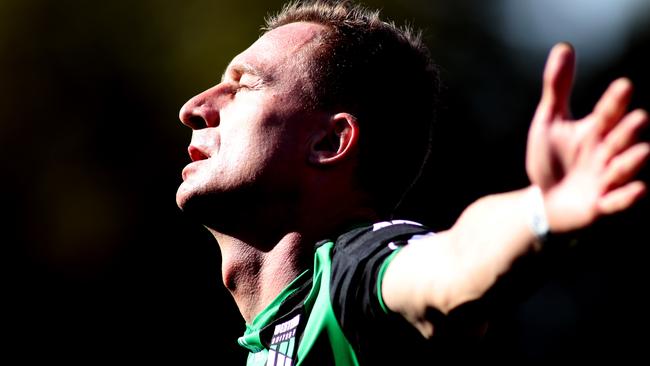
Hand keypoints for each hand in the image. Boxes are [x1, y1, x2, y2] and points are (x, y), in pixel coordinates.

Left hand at [526, 43, 648, 232]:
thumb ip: (558, 87)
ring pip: (625, 168)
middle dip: (629, 131)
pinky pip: (618, 201)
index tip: (623, 86)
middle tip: (636, 120)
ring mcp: (606, 179)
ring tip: (641, 151)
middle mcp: (607, 152)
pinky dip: (627, 197)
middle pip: (623, 138)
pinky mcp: (601, 204)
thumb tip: (564, 47)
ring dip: (631, 162)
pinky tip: (638, 189)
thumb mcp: (549, 121)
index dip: (615, 101)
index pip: (608, 112)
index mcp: (596, 130)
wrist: (544, 200)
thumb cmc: (551, 157)